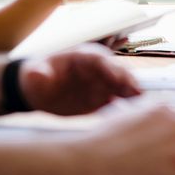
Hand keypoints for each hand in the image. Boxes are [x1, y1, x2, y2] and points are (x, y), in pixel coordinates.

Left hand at [20, 45, 140, 114]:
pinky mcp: (100, 100)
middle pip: (116, 72)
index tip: (117, 78)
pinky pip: (116, 103)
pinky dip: (124, 108)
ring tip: (140, 106)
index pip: (99, 59)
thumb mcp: (34, 74)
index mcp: (82, 57)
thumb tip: (37, 75)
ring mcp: (100, 84)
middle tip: (137, 93)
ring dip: (130, 95)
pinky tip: (131, 117)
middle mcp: (96, 69)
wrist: (37, 92)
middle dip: (127, 81)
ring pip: (120, 88)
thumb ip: (38, 74)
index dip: (109, 67)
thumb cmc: (37, 75)